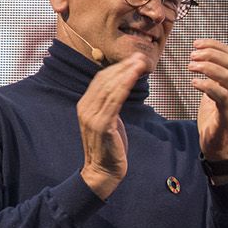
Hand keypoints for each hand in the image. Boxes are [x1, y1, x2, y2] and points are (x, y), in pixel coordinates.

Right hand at [78, 53, 150, 198]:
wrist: (103, 171)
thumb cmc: (110, 146)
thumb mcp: (109, 120)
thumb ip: (111, 105)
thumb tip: (121, 88)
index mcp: (86, 104)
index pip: (101, 79)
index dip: (118, 68)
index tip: (134, 59)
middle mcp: (85, 107)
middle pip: (105, 80)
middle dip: (124, 67)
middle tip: (141, 57)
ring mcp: (92, 116)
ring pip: (110, 88)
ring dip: (127, 73)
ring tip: (141, 63)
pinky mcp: (101, 124)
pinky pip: (114, 101)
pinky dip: (124, 86)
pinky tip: (134, 77)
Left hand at [189, 38, 227, 161]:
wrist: (218, 145)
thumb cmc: (214, 117)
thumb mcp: (213, 92)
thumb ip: (211, 76)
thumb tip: (199, 57)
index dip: (215, 45)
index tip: (196, 43)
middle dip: (210, 54)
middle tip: (192, 56)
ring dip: (207, 68)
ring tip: (190, 67)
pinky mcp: (227, 116)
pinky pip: (221, 97)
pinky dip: (207, 86)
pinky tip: (194, 83)